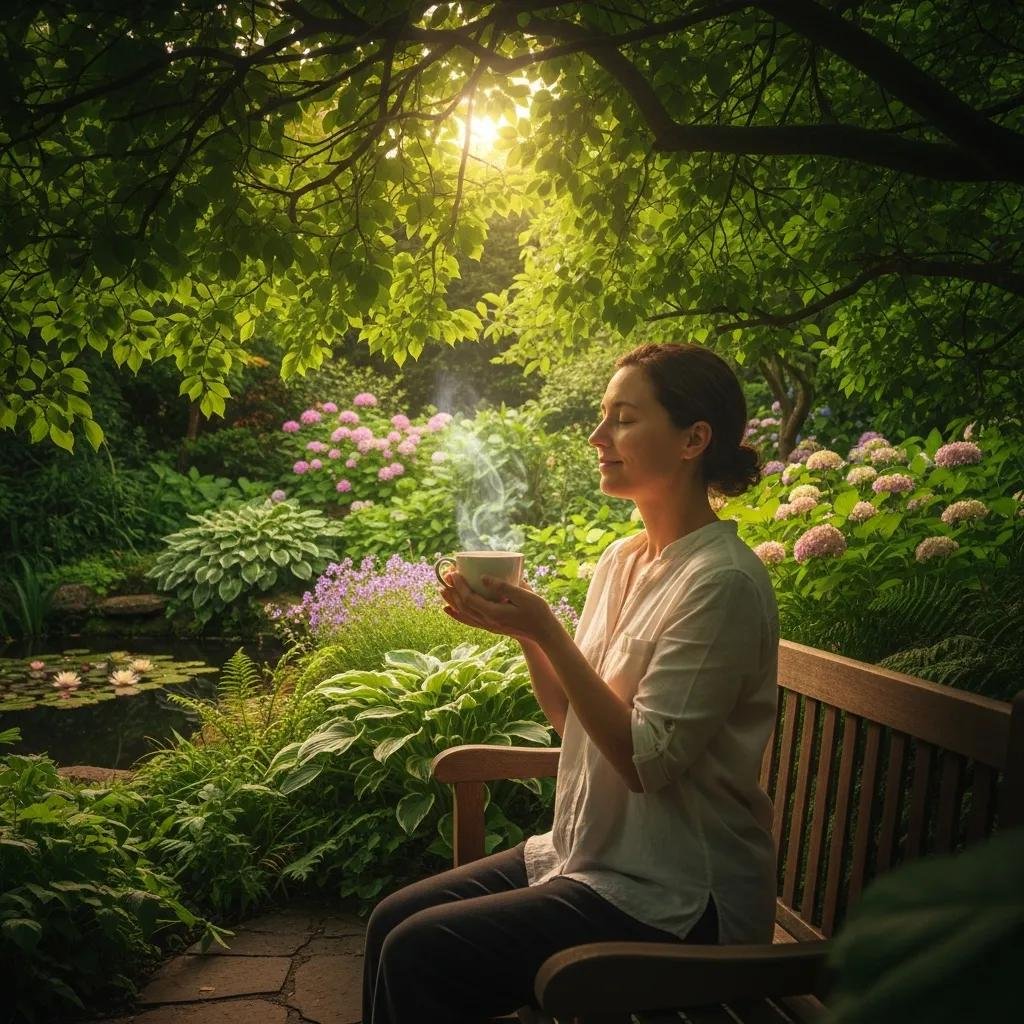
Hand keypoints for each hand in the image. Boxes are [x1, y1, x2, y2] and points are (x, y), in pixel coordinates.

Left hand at [438, 571, 558, 645]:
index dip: (459, 586)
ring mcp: (489, 626)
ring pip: (464, 614)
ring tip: (443, 590)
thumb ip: (503, 586)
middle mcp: (488, 621)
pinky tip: (449, 609)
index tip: (454, 573)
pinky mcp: (492, 626)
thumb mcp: (523, 595)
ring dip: (452, 601)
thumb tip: (482, 577)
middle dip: (453, 591)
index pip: (469, 599)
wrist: (544, 631)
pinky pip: (469, 621)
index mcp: (494, 613)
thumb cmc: (537, 611)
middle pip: (463, 606)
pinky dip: (457, 615)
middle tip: (446, 576)